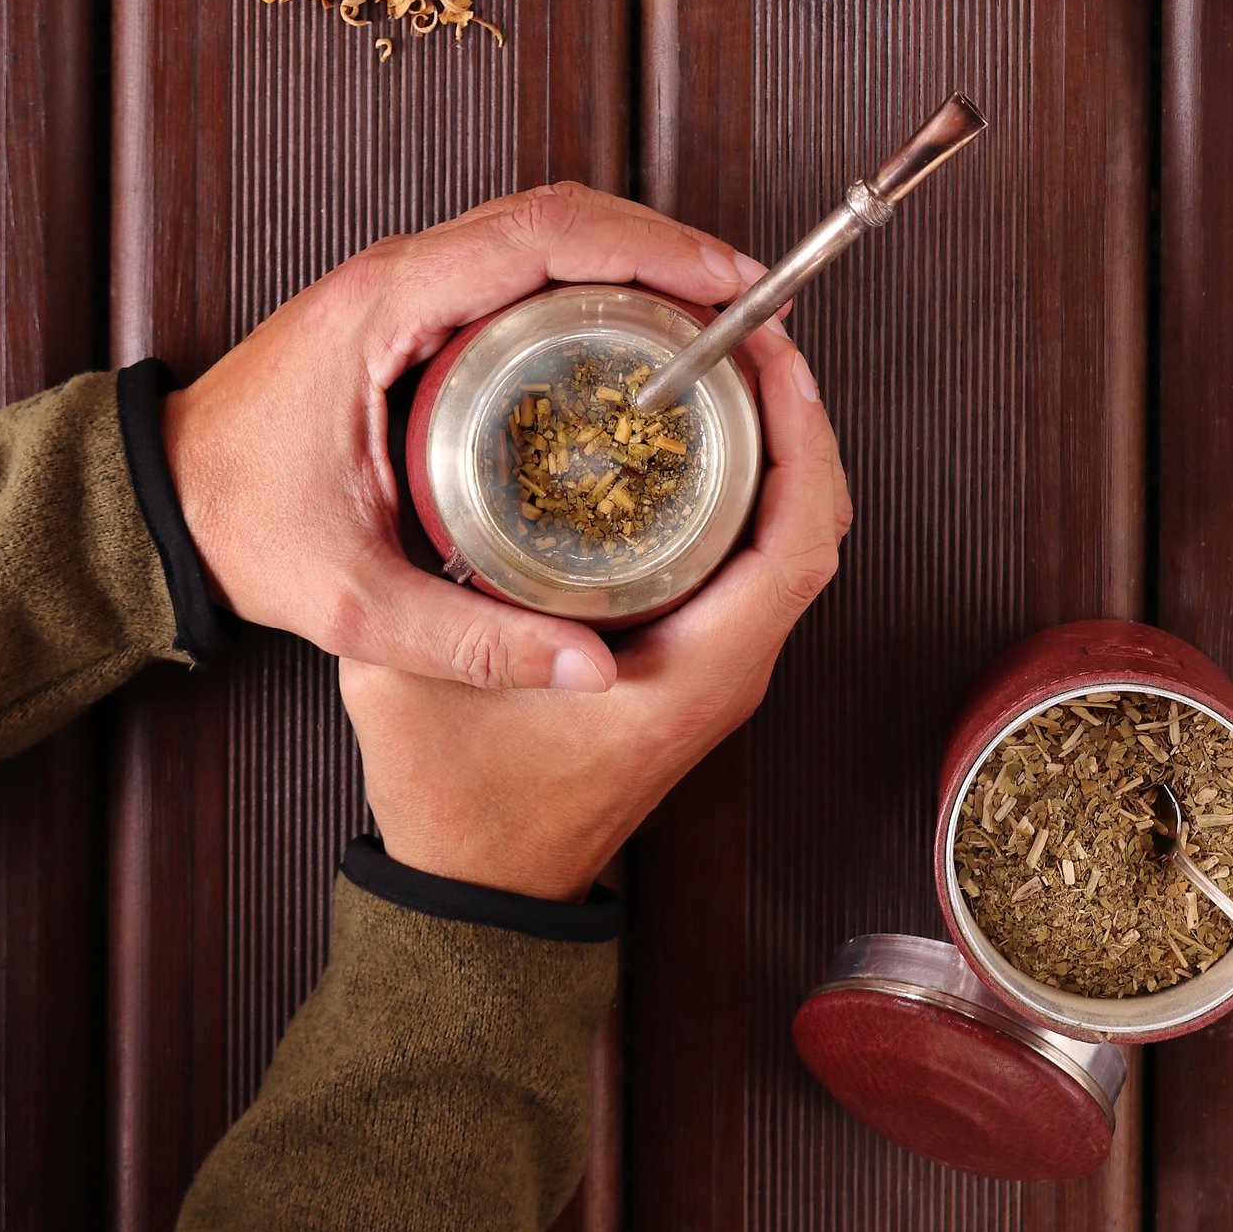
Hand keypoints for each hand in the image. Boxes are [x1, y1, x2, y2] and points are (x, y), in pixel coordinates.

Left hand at [161, 182, 776, 691]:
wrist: (160, 503)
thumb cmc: (239, 529)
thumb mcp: (354, 601)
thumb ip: (473, 642)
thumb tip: (589, 667)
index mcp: (388, 309)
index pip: (542, 239)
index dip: (650, 250)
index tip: (729, 283)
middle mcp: (401, 274)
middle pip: (561, 214)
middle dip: (666, 246)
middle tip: (750, 303)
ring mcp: (408, 282)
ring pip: (545, 228)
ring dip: (635, 254)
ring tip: (716, 313)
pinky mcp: (415, 306)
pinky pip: (521, 263)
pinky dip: (594, 276)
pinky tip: (641, 330)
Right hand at [337, 325, 851, 899]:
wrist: (483, 894)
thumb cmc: (466, 807)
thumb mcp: (419, 682)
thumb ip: (422, 589)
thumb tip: (421, 476)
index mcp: (696, 674)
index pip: (800, 541)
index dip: (803, 437)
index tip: (775, 357)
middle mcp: (730, 669)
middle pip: (813, 527)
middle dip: (795, 422)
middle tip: (745, 336)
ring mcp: (721, 668)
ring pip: (790, 541)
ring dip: (775, 453)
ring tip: (725, 370)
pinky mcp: (698, 664)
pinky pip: (752, 562)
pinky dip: (744, 493)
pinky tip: (689, 443)